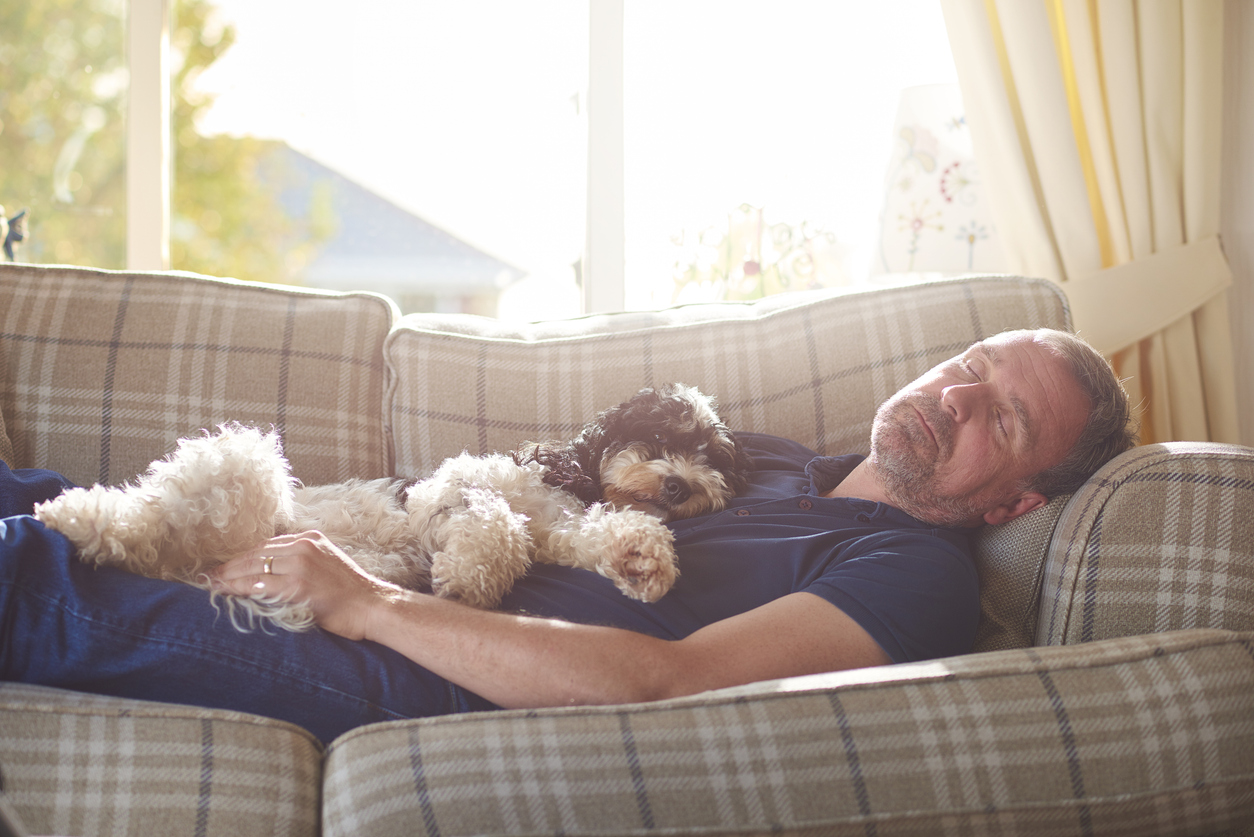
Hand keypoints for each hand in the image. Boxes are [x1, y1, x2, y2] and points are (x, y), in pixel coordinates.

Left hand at [209, 531, 402, 639]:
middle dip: (229, 566)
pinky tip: (227, 593)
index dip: (242, 558)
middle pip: (255, 554)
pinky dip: (240, 589)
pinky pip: (260, 585)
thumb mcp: (327, 564)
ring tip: (211, 585)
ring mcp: (300, 563)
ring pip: (254, 568)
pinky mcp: (297, 584)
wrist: (372, 605)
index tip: (224, 567)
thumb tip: (273, 573)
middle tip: (207, 576)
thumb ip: (302, 562)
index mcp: (310, 539)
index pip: (266, 546)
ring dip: (229, 578)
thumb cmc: (351, 593)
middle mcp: (303, 546)